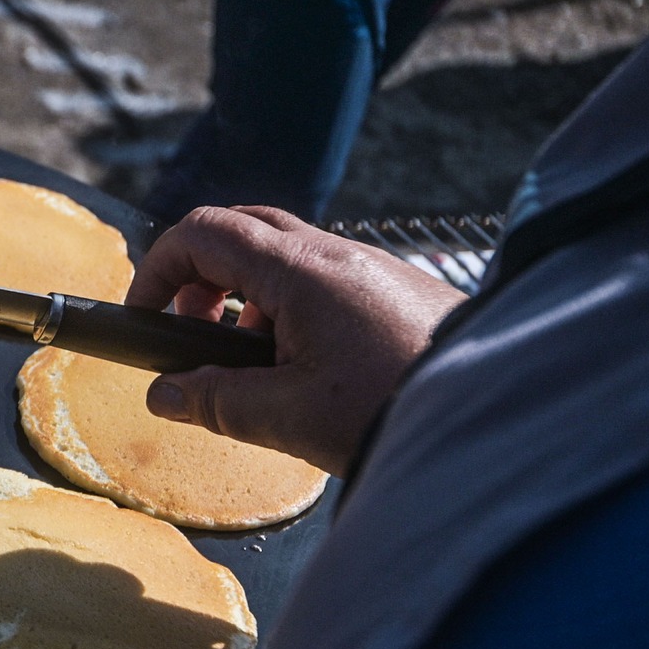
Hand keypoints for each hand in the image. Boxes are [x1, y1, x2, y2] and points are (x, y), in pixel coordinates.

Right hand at [124, 206, 467, 475]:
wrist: (500, 410)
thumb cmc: (398, 408)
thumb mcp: (292, 417)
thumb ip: (217, 402)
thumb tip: (164, 394)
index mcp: (301, 271)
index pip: (203, 233)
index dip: (159, 270)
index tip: (147, 318)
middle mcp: (335, 254)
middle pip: (242, 230)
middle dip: (199, 277)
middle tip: (192, 334)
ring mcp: (369, 268)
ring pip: (284, 256)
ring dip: (246, 297)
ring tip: (250, 364)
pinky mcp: (395, 290)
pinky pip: (323, 279)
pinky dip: (290, 309)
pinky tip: (304, 370)